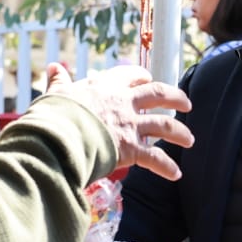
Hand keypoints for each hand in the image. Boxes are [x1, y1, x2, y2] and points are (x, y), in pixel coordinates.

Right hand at [45, 62, 192, 180]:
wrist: (58, 138)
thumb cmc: (54, 116)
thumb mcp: (56, 94)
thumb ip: (58, 81)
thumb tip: (52, 67)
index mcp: (105, 88)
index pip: (129, 76)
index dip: (141, 77)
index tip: (147, 79)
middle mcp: (123, 104)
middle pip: (158, 95)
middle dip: (175, 98)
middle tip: (186, 104)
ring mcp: (130, 126)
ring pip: (164, 126)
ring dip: (180, 133)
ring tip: (189, 140)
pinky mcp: (131, 149)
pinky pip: (155, 158)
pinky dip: (167, 167)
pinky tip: (176, 174)